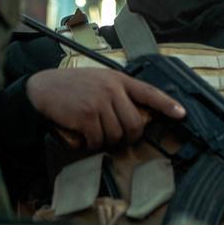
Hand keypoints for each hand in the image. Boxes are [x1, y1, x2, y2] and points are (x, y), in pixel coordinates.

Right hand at [25, 68, 185, 148]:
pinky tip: (84, 137)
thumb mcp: (98, 80)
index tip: (181, 113)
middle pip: (135, 124)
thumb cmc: (71, 87)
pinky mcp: (87, 116)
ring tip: (94, 132)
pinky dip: (92, 145)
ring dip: (106, 141)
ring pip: (117, 135)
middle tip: (115, 136)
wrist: (42, 88)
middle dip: (128, 136)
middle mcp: (112, 89)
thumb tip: (133, 117)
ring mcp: (100, 102)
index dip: (166, 104)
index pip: (148, 91)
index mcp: (117, 79)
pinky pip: (99, 141)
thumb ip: (116, 93)